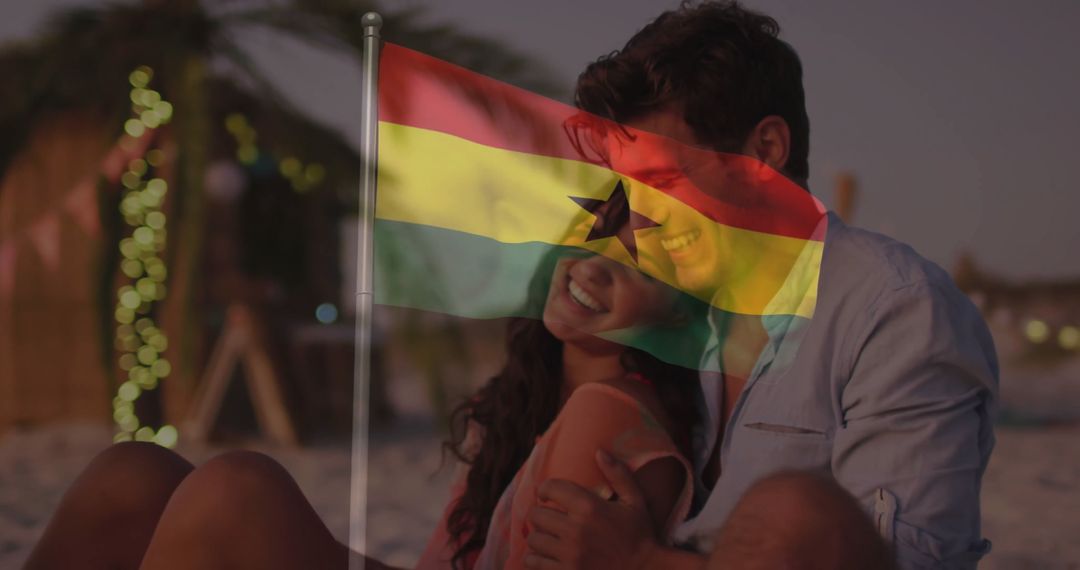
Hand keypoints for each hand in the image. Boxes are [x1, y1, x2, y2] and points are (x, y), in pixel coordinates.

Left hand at [523, 450, 658, 569]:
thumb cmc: (640, 534)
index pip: (550, 488)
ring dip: (538, 536)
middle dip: (540, 513)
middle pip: (536, 514)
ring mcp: (569, 554)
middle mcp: (576, 529)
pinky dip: (535, 558)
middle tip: (548, 517)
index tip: (547, 495)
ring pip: (533, 539)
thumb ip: (618, 474)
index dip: (544, 489)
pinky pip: (534, 562)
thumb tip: (599, 451)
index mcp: (589, 507)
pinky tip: (546, 555)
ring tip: (548, 536)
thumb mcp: (635, 501)